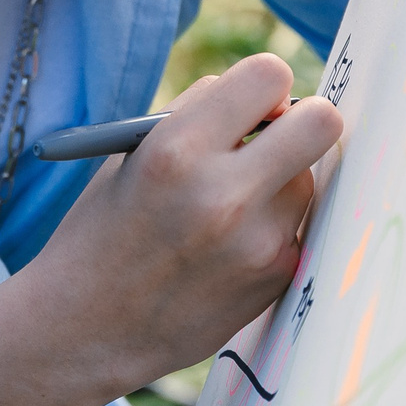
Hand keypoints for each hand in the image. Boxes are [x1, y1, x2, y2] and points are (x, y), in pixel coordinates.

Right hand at [0, 54, 341, 405]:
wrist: (84, 329)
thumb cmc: (104, 231)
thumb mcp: (131, 155)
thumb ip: (200, 117)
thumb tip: (274, 98)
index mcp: (175, 150)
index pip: (268, 75)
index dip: (264, 86)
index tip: (255, 105)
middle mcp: (222, 195)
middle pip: (321, 123)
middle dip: (303, 123)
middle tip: (279, 138)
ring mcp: (256, 243)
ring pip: (308, 179)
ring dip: (279, 182)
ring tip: (228, 210)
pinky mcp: (275, 279)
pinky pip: (295, 228)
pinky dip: (270, 230)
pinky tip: (226, 251)